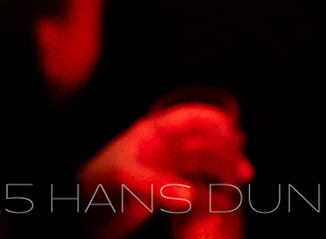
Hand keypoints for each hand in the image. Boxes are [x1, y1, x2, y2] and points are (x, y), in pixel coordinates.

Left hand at [76, 104, 252, 238]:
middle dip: (225, 150)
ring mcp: (163, 170)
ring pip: (201, 165)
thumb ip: (159, 185)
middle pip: (201, 142)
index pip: (190, 118)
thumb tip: (192, 196)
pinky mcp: (162, 192)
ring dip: (221, 171)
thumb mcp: (126, 177)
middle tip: (244, 167)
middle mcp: (161, 149)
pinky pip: (192, 187)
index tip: (235, 131)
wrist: (81, 208)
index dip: (214, 120)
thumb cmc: (96, 182)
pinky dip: (210, 192)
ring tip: (241, 181)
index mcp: (153, 133)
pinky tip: (224, 200)